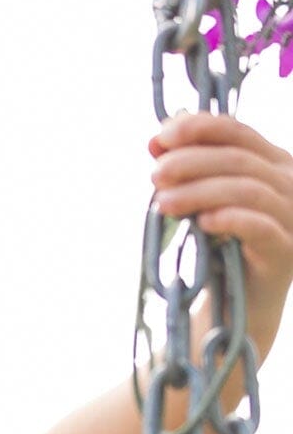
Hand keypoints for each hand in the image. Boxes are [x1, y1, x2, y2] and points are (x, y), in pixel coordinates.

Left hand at [149, 109, 292, 348]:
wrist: (238, 305)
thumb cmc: (219, 248)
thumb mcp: (200, 204)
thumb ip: (184, 172)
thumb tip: (155, 142)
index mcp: (270, 162)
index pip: (237, 132)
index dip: (200, 128)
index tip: (160, 137)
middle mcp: (288, 181)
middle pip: (239, 160)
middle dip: (192, 162)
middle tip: (154, 175)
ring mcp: (292, 215)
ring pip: (247, 190)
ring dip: (200, 192)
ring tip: (162, 203)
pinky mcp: (286, 251)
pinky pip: (261, 228)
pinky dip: (231, 220)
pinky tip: (203, 223)